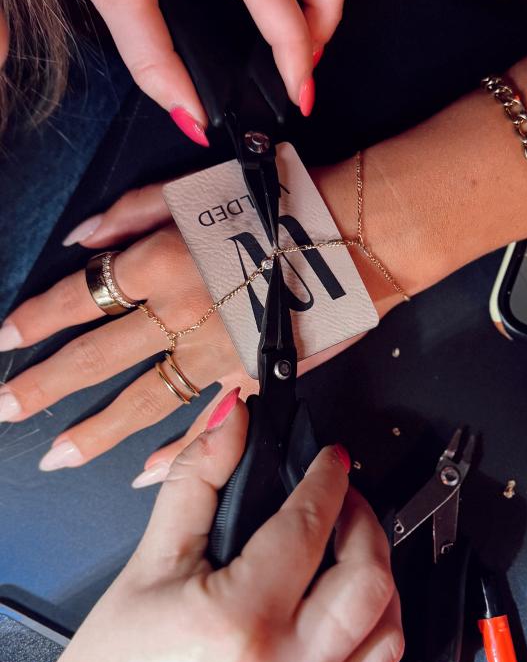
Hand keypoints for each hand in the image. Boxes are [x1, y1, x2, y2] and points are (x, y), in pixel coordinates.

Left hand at [0, 182, 252, 466]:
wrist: (357, 238)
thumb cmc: (280, 203)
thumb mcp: (196, 187)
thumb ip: (131, 211)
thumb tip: (80, 240)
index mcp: (162, 260)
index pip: (80, 298)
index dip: (36, 321)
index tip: (5, 340)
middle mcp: (181, 314)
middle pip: (97, 359)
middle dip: (46, 387)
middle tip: (8, 410)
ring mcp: (218, 355)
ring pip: (143, 401)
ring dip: (96, 433)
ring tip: (58, 456)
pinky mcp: (254, 378)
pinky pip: (207, 423)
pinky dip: (176, 452)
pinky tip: (143, 474)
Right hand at [16, 408, 402, 661]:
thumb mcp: (148, 565)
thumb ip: (197, 482)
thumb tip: (232, 422)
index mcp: (237, 624)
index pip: (308, 528)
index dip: (327, 482)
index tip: (332, 463)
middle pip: (369, 582)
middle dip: (367, 526)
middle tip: (347, 504)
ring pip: (388, 640)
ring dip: (383, 588)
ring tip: (354, 560)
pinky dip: (381, 655)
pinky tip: (358, 629)